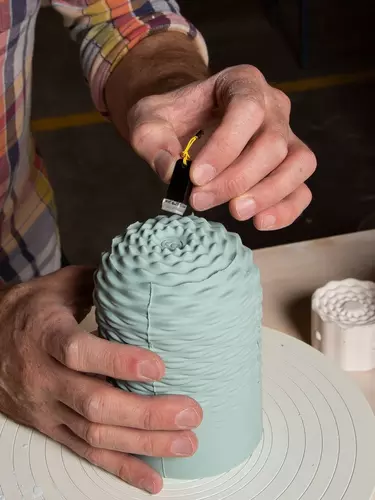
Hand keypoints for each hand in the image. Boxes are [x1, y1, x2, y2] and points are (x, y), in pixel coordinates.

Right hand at [0, 266, 200, 493]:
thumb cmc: (31, 310)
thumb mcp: (59, 286)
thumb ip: (99, 281)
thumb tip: (144, 274)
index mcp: (46, 335)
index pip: (78, 351)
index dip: (118, 360)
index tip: (159, 365)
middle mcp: (44, 377)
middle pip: (95, 402)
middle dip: (145, 413)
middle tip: (190, 412)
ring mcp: (47, 408)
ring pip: (96, 434)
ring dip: (143, 443)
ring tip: (186, 442)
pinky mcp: (51, 428)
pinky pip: (86, 453)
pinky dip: (121, 468)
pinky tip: (153, 479)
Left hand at [127, 64, 315, 228]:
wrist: (187, 124)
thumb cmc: (172, 119)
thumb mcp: (149, 122)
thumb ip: (153, 143)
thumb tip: (172, 173)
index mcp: (241, 83)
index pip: (247, 109)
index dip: (225, 146)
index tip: (196, 177)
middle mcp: (273, 106)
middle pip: (272, 143)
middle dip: (236, 179)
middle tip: (199, 200)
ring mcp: (287, 137)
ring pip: (298, 164)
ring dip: (268, 194)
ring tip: (236, 212)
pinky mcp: (289, 167)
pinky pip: (301, 189)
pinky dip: (286, 209)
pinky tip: (259, 221)